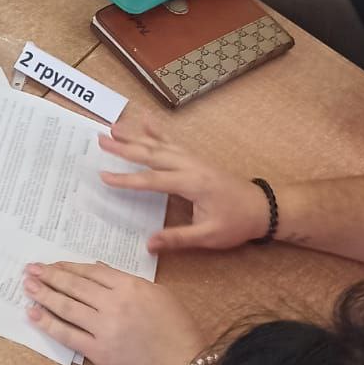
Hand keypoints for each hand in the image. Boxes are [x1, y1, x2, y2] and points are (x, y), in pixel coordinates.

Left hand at [23, 261, 204, 364]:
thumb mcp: (158, 294)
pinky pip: (68, 335)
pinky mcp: (98, 352)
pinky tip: (34, 315)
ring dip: (44, 295)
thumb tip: (99, 271)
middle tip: (30, 269)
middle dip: (50, 275)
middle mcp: (114, 303)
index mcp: (130, 286)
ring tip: (27, 286)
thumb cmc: (176, 329)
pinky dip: (49, 324)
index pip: (90, 272)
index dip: (68, 267)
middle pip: (74, 286)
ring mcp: (104, 328)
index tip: (52, 264)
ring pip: (67, 307)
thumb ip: (128, 281)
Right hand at [99, 116, 270, 252]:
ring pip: (159, 144)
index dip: (127, 180)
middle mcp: (190, 165)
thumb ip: (177, 239)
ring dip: (135, 135)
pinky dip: (157, 130)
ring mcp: (193, 159)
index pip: (152, 180)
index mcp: (191, 183)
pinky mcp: (195, 159)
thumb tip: (148, 244)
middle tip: (101, 139)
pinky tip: (145, 120)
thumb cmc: (236, 223)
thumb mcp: (208, 236)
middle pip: (152, 154)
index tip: (104, 176)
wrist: (262, 208)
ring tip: (113, 126)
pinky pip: (172, 141)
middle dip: (124, 147)